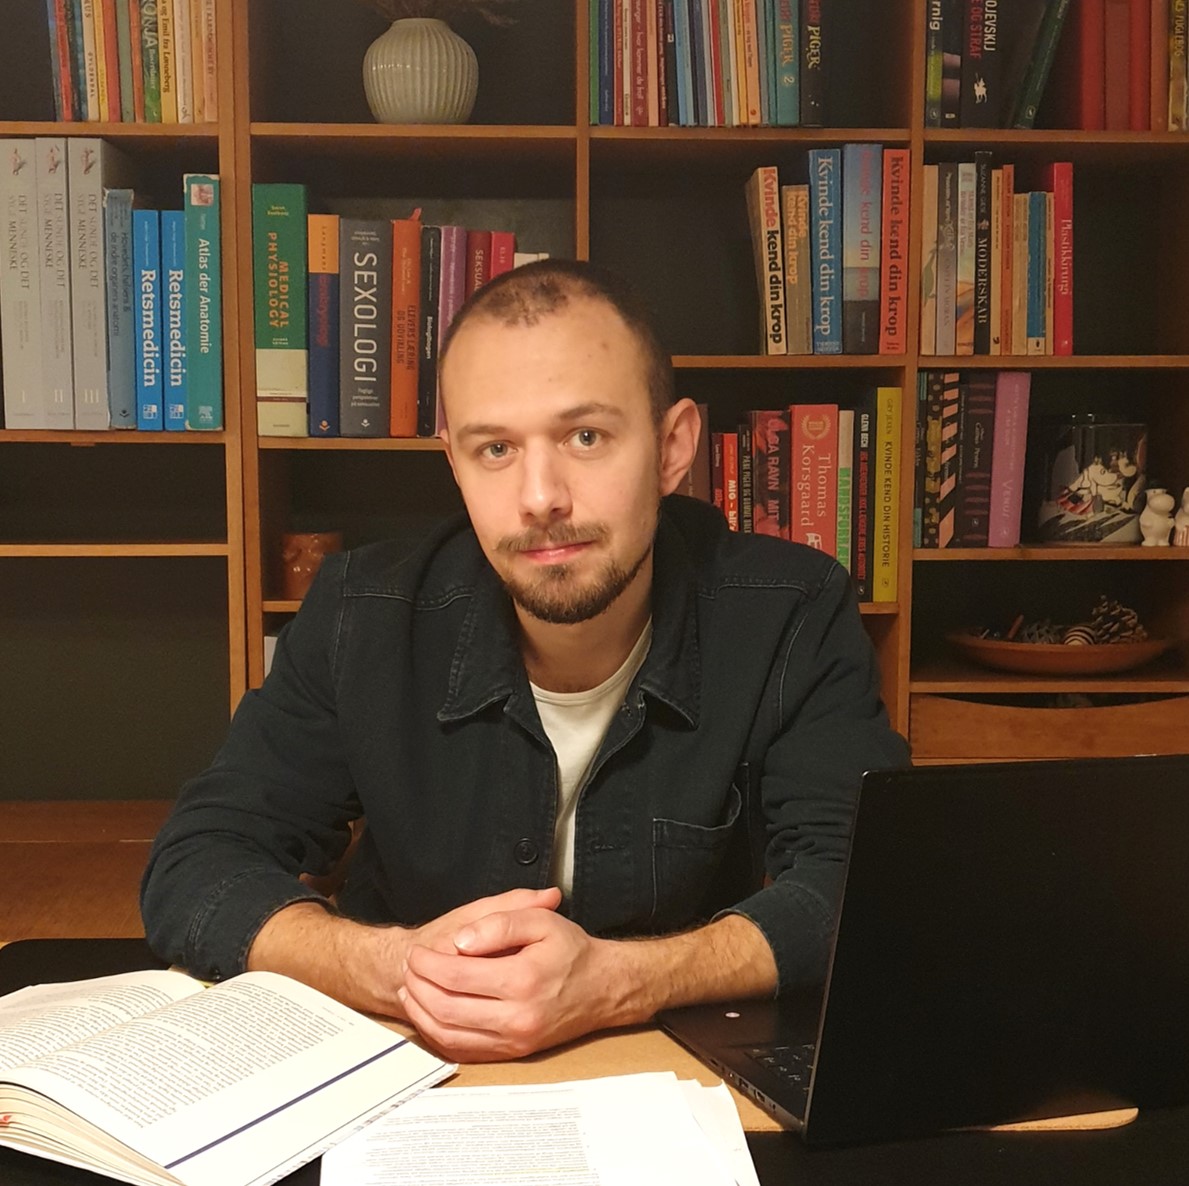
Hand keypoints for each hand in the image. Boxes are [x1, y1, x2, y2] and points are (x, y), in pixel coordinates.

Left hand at [399, 895, 622, 1060]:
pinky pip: (463, 1050)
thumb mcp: (541, 920)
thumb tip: (461, 942)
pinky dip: (438, 1034)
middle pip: (445, 1007)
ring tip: (411, 989)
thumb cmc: (572, 952)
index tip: (417, 951)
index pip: (456, 976)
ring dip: (421, 1012)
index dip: (428, 963)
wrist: (603, 988)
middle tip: (409, 967)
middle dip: (418, 986)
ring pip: (448, 1034)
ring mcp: (514, 1040)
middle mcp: (517, 1017)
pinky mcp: (512, 1053)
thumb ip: (500, 923)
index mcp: (522, 980)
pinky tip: (430, 1013)